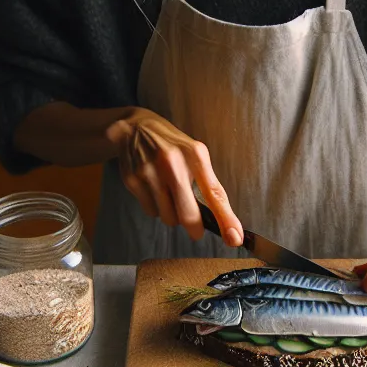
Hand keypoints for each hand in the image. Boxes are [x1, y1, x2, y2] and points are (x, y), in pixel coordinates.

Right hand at [110, 108, 242, 245]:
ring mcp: (149, 172)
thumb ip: (208, 184)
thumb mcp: (195, 155)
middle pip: (188, 214)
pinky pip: (150, 211)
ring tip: (169, 195)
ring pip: (168, 217)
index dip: (226, 219)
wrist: (136, 128)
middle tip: (196, 230)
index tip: (234, 238)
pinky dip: (155, 208)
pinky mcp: (132, 180)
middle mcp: (172, 163)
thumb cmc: (173, 146)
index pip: (214, 193)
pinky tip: (153, 190)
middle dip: (194, 228)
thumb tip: (224, 220)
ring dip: (172, 214)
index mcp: (195, 154)